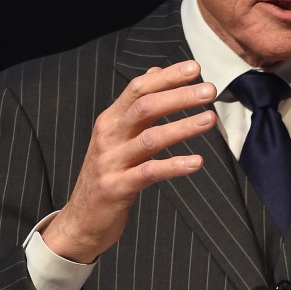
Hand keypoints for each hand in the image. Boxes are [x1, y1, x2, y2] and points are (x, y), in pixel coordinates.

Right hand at [41, 60, 216, 262]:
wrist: (80, 221)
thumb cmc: (107, 173)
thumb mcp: (117, 135)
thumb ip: (137, 104)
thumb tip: (156, 70)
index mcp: (110, 120)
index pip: (138, 88)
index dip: (167, 76)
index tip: (195, 68)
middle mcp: (108, 136)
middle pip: (145, 107)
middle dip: (179, 96)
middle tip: (210, 90)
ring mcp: (111, 162)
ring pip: (150, 138)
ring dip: (182, 126)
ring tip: (210, 119)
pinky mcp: (117, 188)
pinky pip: (150, 172)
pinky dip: (175, 165)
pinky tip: (198, 161)